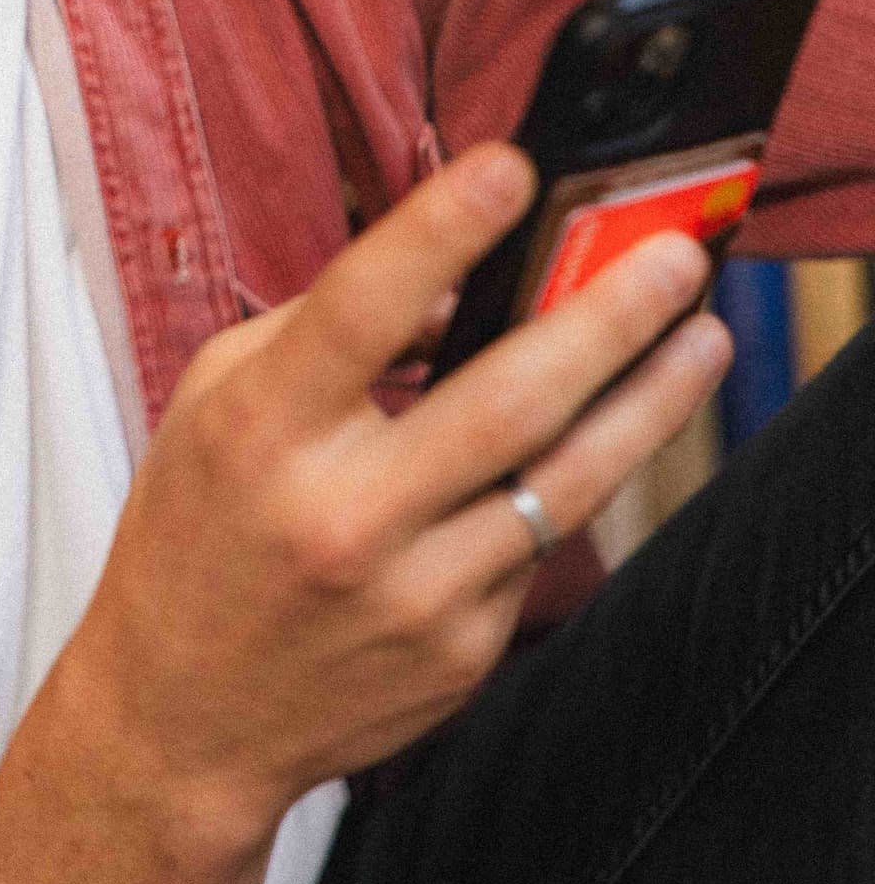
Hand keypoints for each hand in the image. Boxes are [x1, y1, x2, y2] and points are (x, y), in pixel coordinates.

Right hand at [51, 143, 731, 865]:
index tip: (513, 168)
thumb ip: (330, 328)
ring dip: (646, 402)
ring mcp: (412, 595)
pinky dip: (574, 484)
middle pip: (505, 401)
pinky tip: (607, 435)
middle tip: (673, 256)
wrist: (183, 715)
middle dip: (606, 318)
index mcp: (265, 430)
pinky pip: (537, 548)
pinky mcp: (460, 652)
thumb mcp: (224, 397)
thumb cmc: (198, 531)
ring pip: (561, 483)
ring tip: (700, 336)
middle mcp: (341, 515)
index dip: (442, 231)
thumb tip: (454, 282)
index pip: (362, 311)